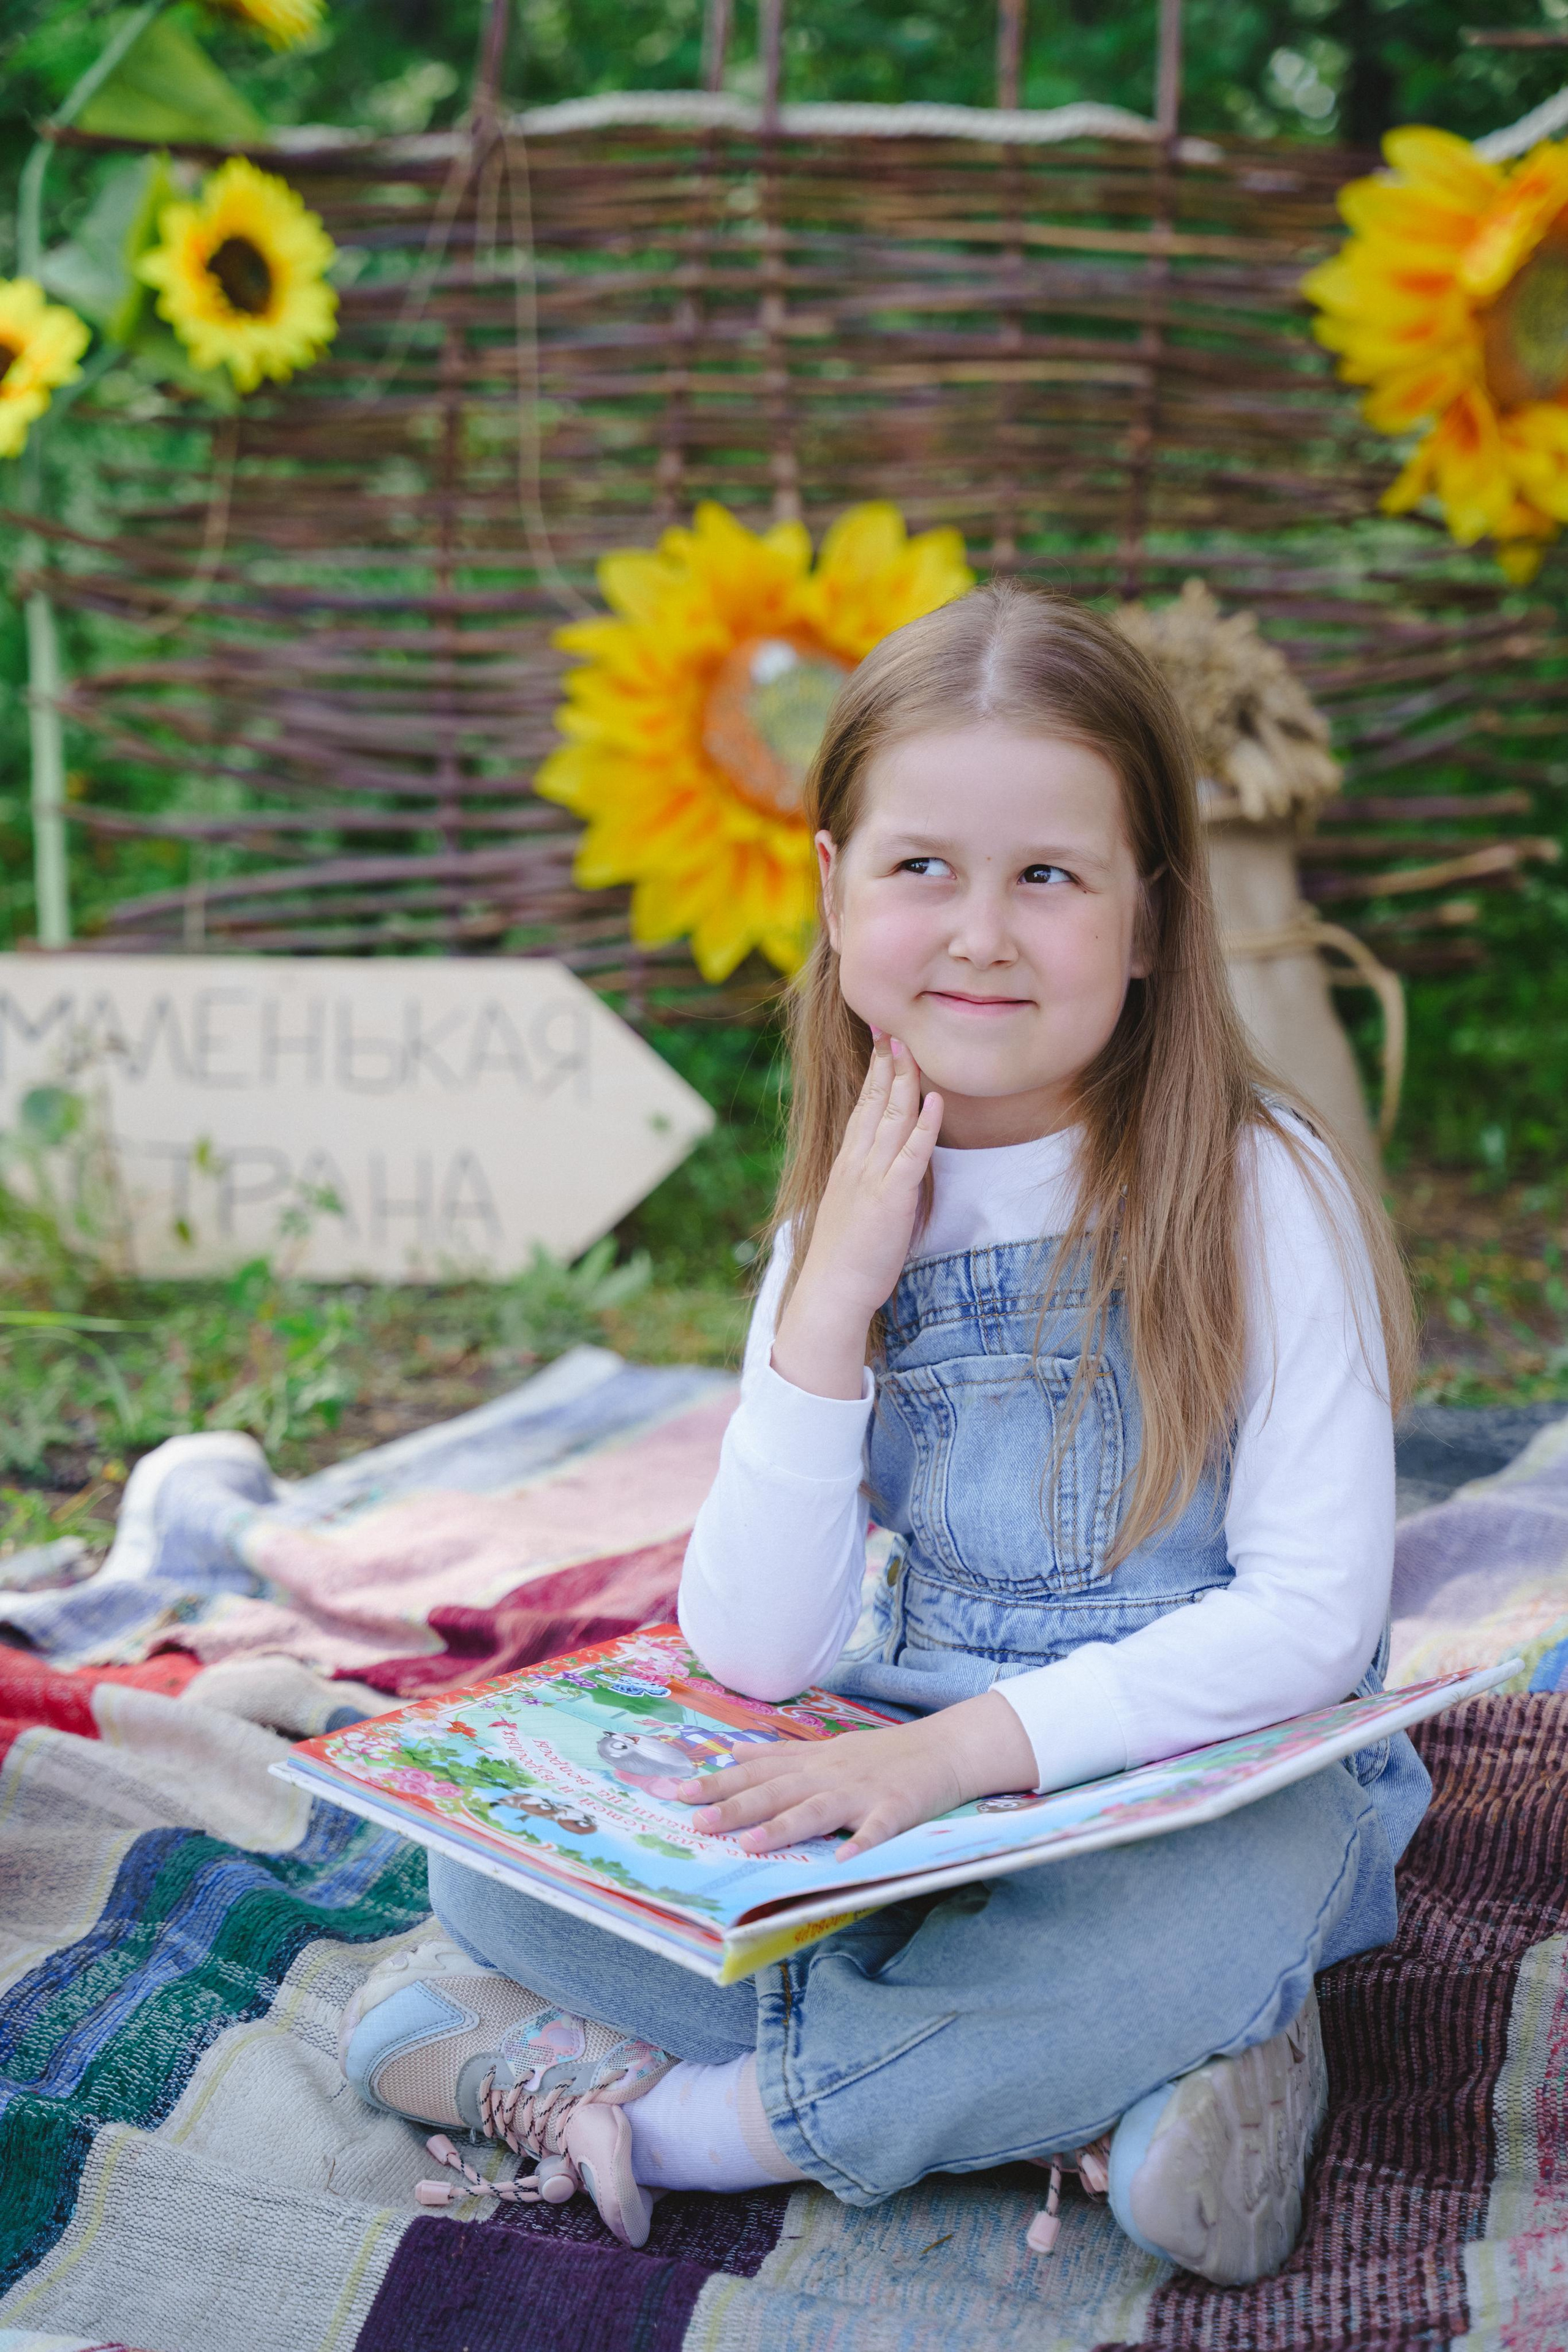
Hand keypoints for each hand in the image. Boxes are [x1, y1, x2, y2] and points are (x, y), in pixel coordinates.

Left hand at [673, 1691, 1038, 1859]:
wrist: (942, 1747)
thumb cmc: (882, 1754)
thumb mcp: (826, 1749)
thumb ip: (779, 1756)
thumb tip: (731, 1753)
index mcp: (813, 1763)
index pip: (755, 1771)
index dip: (715, 1781)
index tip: (674, 1790)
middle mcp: (829, 1774)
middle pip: (775, 1791)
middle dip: (733, 1806)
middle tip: (695, 1821)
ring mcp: (862, 1792)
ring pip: (815, 1810)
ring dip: (781, 1827)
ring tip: (749, 1844)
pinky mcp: (895, 1810)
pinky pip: (876, 1830)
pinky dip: (861, 1842)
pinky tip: (844, 1859)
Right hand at [771, 1032, 942, 1401]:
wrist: (831, 1291)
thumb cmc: (843, 1258)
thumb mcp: (850, 1210)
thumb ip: (863, 1184)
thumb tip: (878, 1171)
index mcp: (846, 1165)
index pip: (862, 1109)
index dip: (873, 1075)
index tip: (882, 1045)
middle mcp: (856, 1164)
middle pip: (874, 1104)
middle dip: (886, 1065)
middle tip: (894, 1030)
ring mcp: (873, 1178)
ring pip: (891, 1120)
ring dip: (904, 1082)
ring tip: (912, 1050)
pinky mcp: (892, 1198)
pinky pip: (911, 1155)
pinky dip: (924, 1126)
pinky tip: (934, 1101)